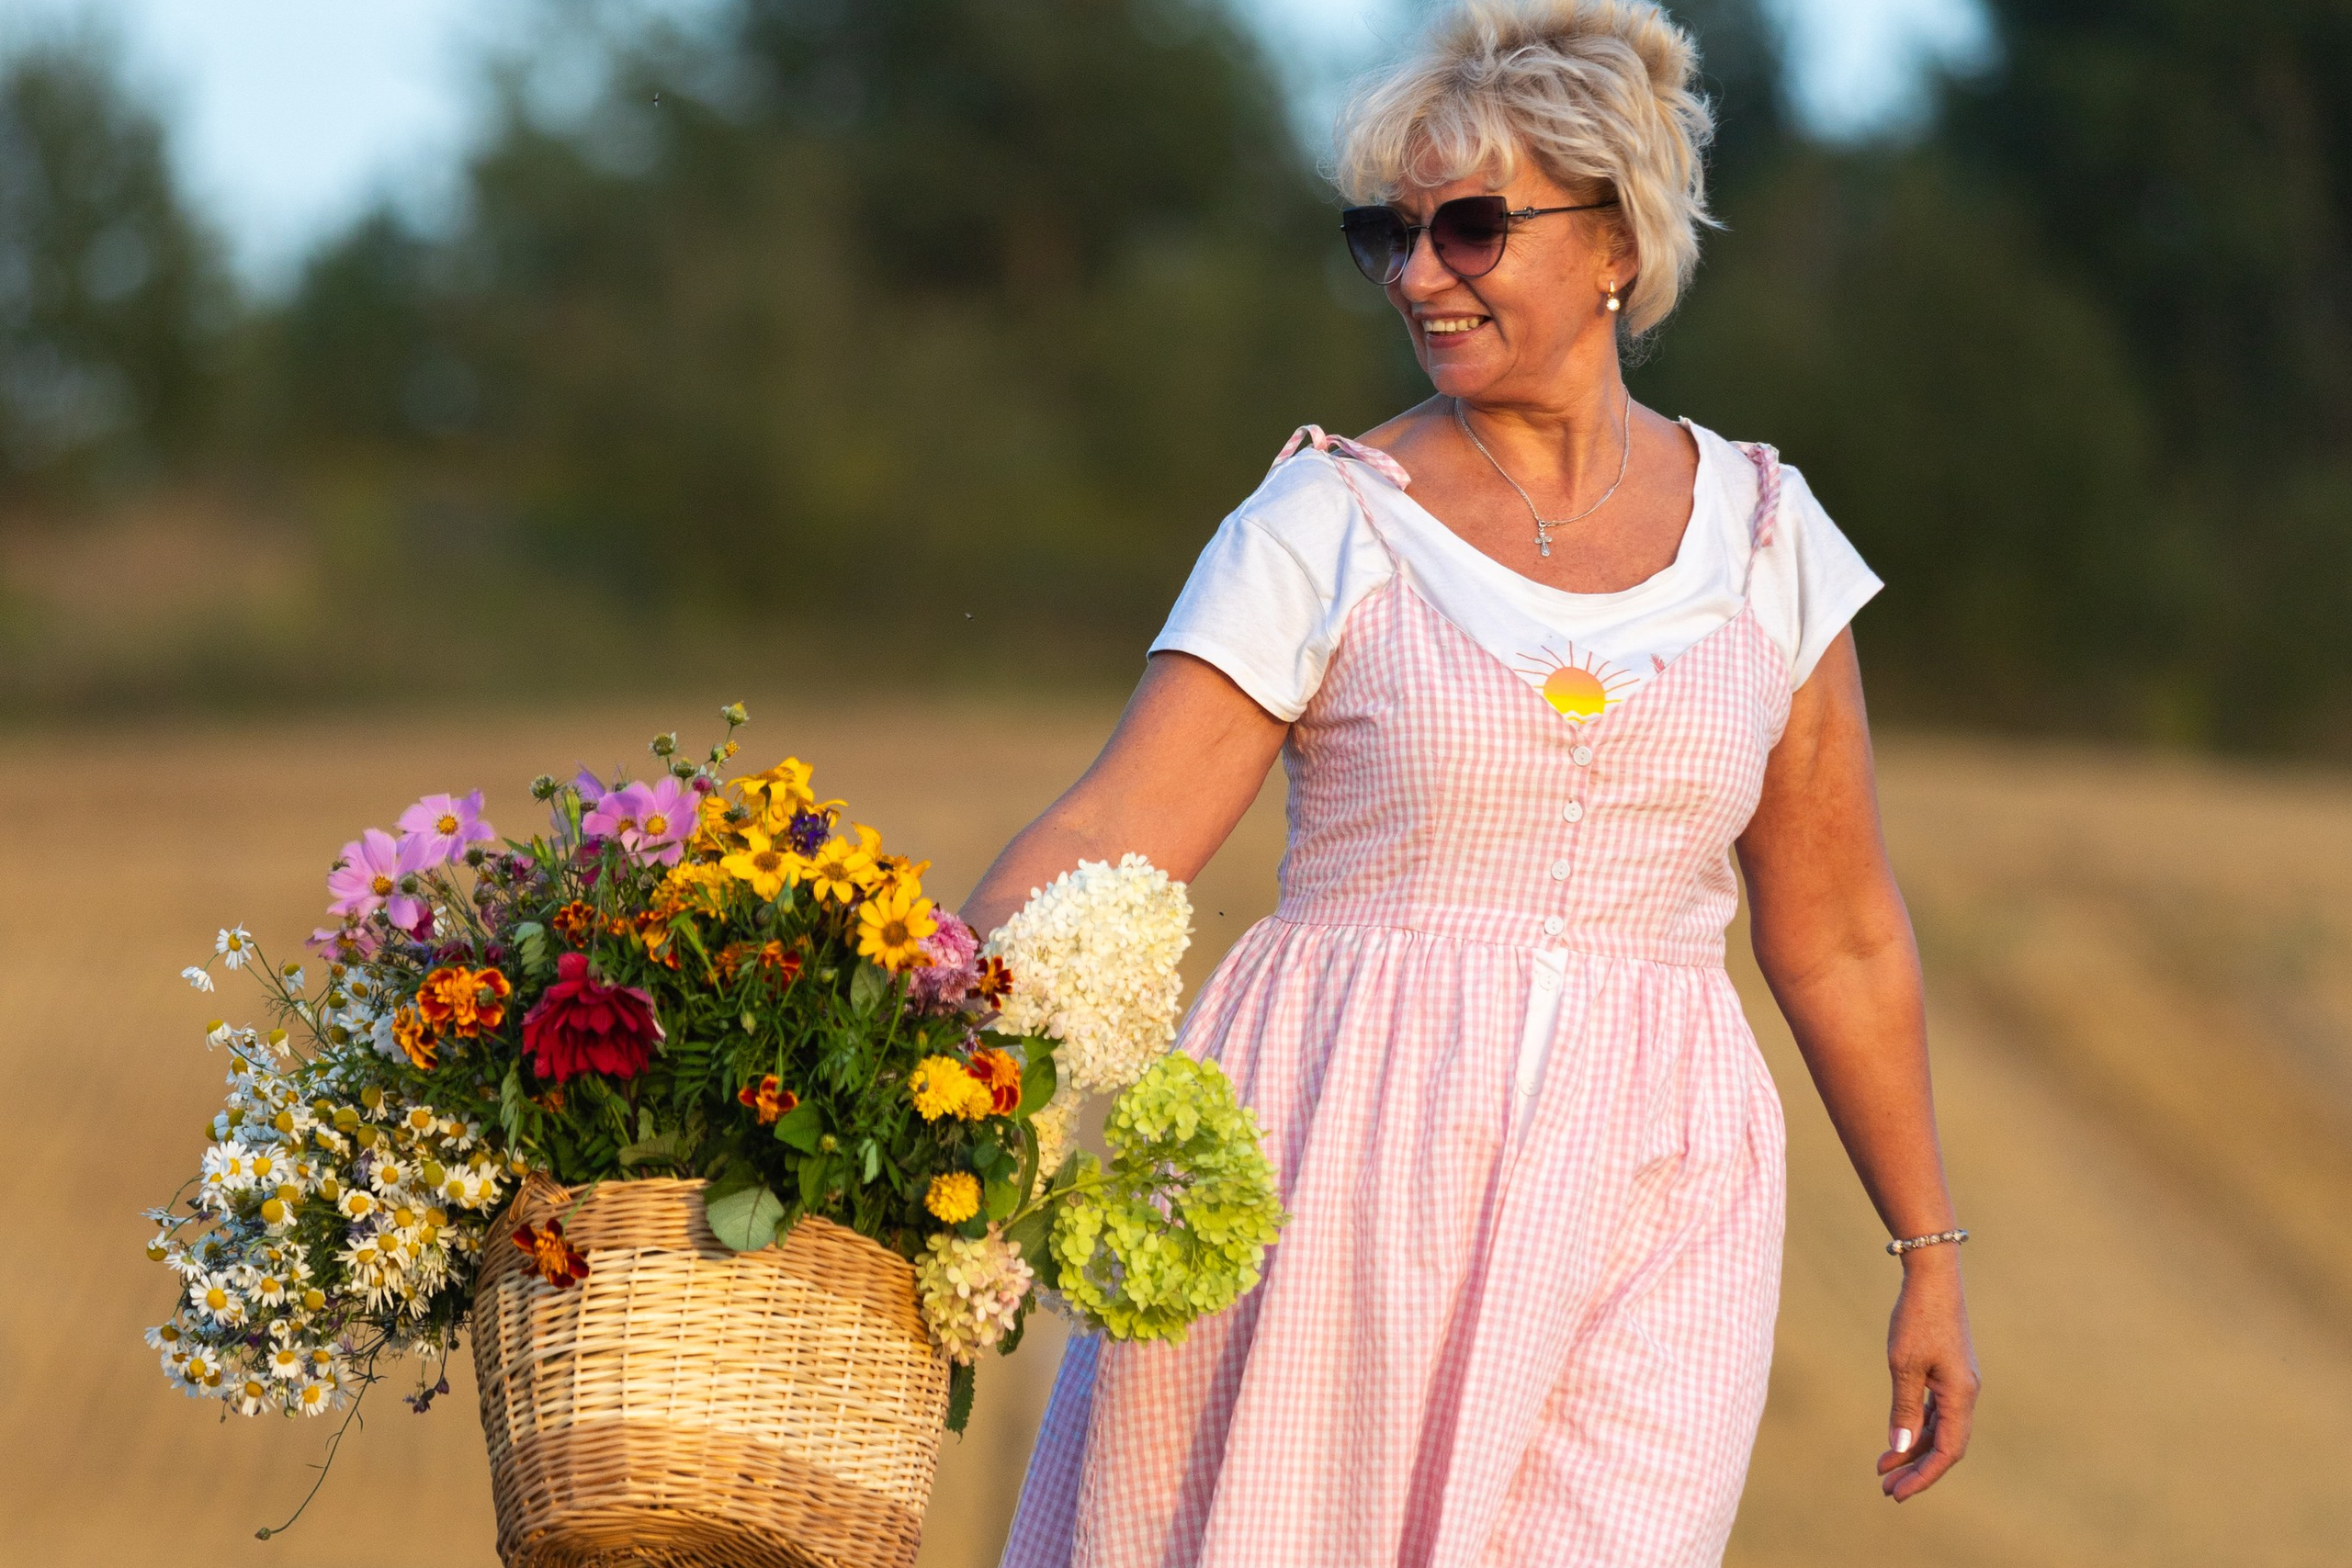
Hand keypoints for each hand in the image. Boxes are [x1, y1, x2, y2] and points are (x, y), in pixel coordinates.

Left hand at [1876, 1247, 1977, 1500]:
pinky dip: (1918, 1426)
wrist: (1932, 1277)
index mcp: (1961, 1396)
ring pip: (1940, 1429)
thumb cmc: (1917, 1318)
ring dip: (1914, 1449)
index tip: (1897, 1493)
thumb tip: (1900, 1447)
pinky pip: (1937, 1411)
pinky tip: (1898, 1437)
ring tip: (1883, 1467)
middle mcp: (1966, 1394)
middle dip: (1915, 1468)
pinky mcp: (1949, 1372)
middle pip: (1945, 1445)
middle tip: (1885, 1488)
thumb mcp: (1904, 1365)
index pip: (1948, 1452)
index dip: (1924, 1476)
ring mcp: (1959, 1383)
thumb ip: (1904, 1408)